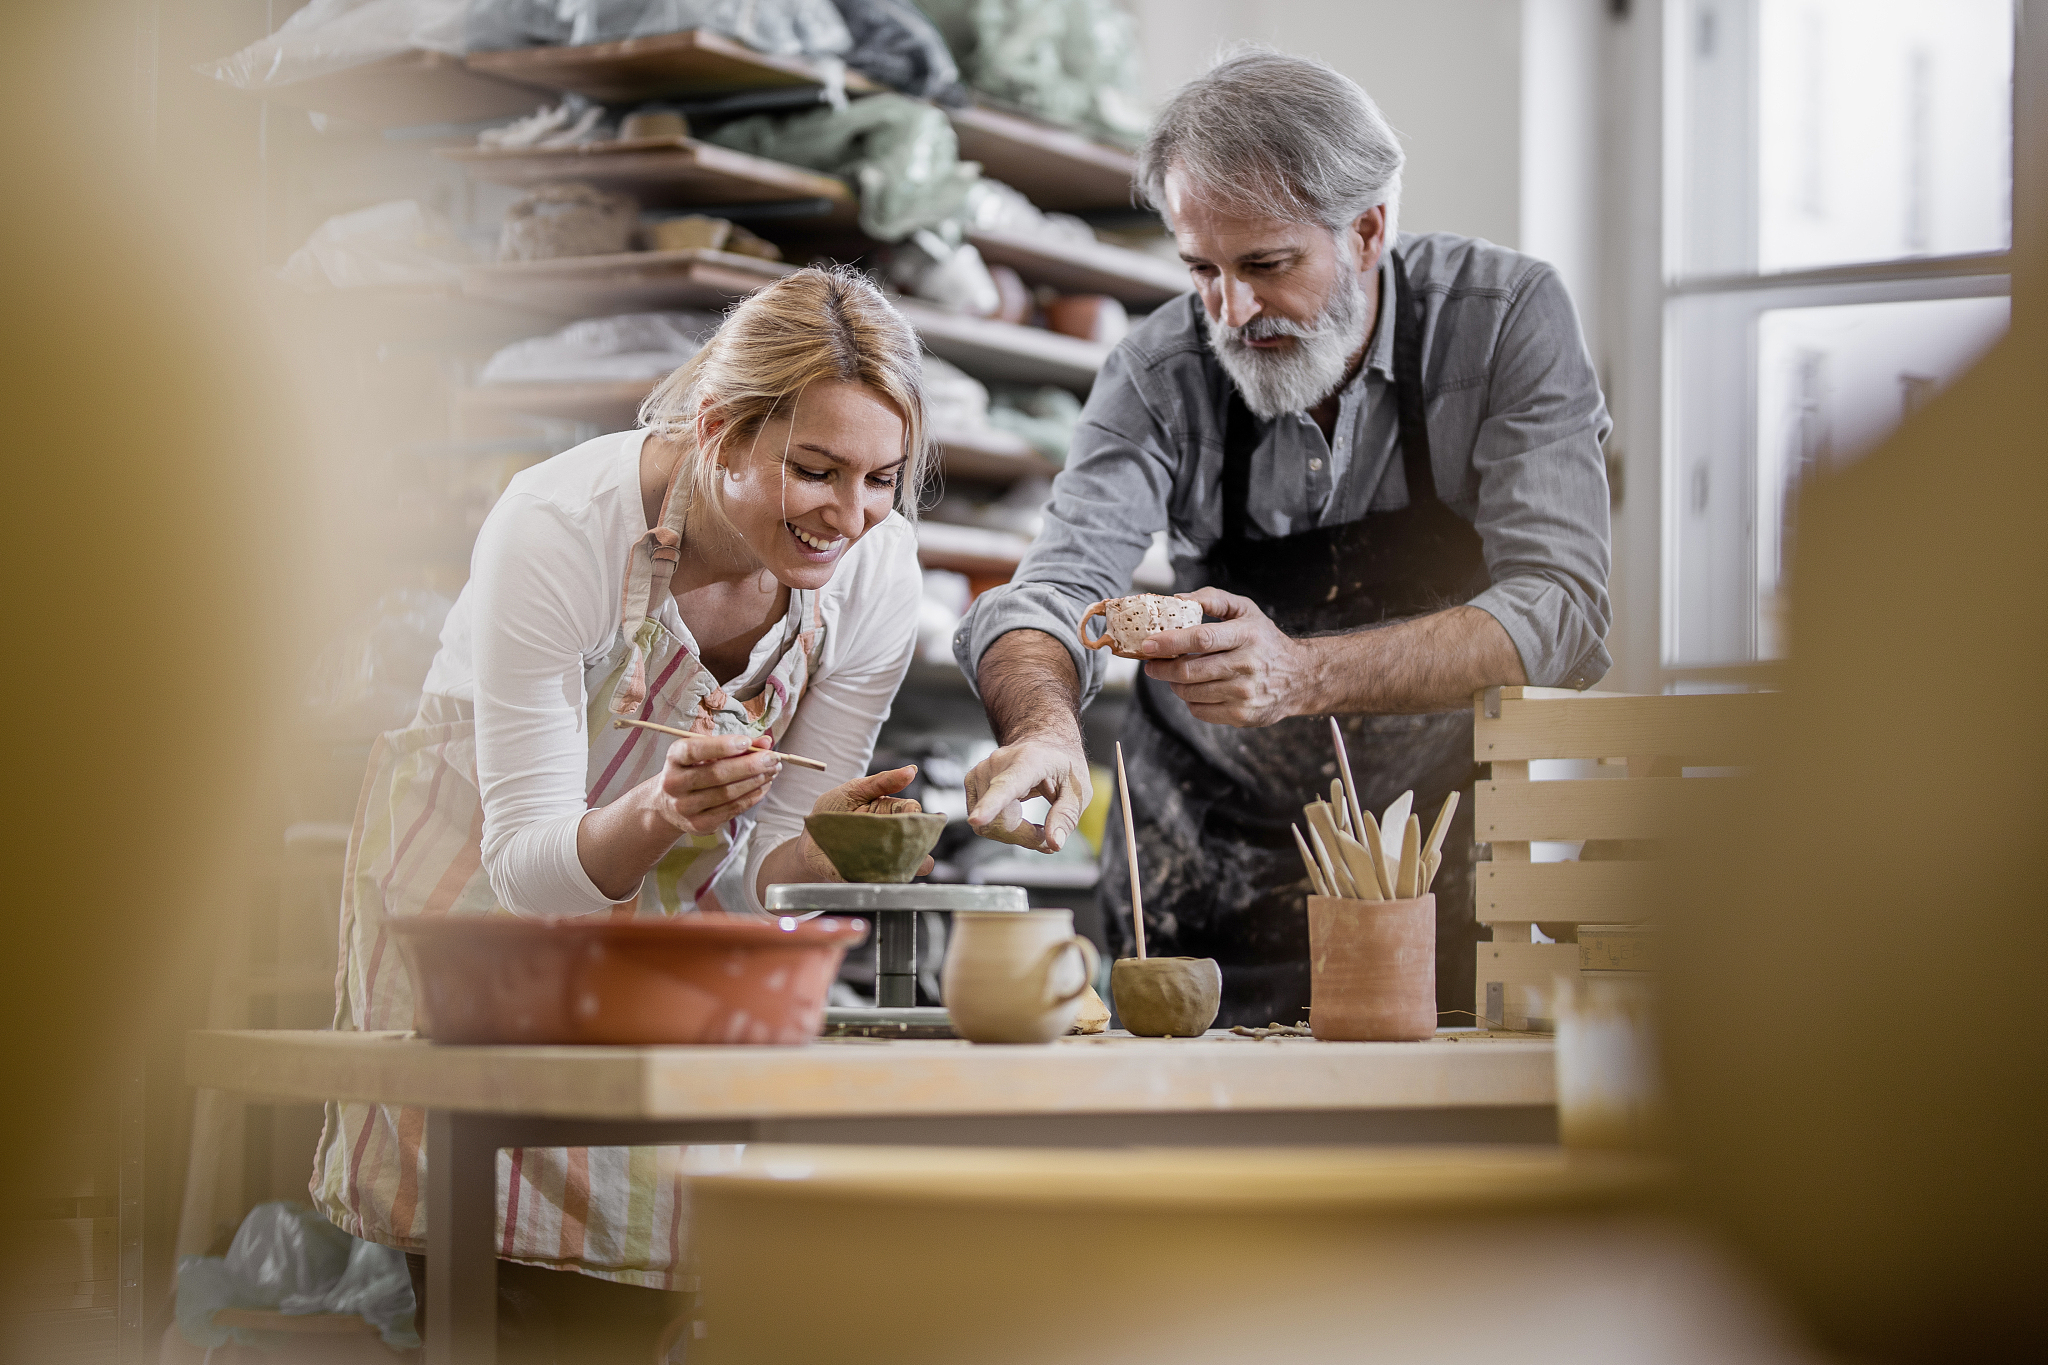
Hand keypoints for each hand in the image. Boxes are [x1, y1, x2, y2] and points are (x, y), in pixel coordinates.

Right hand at [652, 732, 783, 833]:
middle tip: (773, 758)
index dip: (722, 746)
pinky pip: (731, 809)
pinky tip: (764, 786)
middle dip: (749, 765)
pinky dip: (751, 797)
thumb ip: (736, 745)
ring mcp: (685, 807)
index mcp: (674, 758)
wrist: (669, 804)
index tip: (747, 742)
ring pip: (726, 794)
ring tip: (772, 771)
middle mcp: (674, 783)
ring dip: (755, 781)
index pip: (694, 750)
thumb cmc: (694, 769)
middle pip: (716, 774)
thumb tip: (767, 742)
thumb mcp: (707, 752)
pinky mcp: (698, 824)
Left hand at [797, 765, 931, 879]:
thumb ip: (882, 781)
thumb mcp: (853, 790)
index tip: (910, 815)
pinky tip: (879, 874)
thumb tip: (911, 771)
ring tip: (899, 860)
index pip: (913, 812)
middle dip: (916, 841)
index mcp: (890, 813)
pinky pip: (885, 881)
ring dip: (909, 864)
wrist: (807, 842)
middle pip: (917, 840)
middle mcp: (892, 838)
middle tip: (905, 840)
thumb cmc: (830, 814)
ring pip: (909, 865)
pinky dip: (886, 879)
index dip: (914, 814)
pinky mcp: (870, 877)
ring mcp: (884, 859)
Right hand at [965, 733, 1091, 853]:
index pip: (1006, 786)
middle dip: (1024, 837)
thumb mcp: (1079, 789)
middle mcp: (998, 763)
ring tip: (1035, 827)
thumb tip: (1054, 843)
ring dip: (1014, 834)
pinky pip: (983, 823)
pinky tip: (1018, 820)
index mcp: (1028, 761)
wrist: (1043, 743)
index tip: (977, 819)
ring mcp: (980, 772)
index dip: (991, 806)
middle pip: (999, 820)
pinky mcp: (972, 782)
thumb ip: (1067, 816)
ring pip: (988, 826)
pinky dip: (1002, 829)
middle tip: (1047, 838)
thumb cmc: (1062, 765)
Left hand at [1138, 587, 1315, 727]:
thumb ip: (1212, 599)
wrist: (1299, 677)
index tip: (1148, 644)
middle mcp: (1247, 665)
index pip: (1202, 639)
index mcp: (1246, 635)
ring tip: (1175, 675)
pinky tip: (1196, 689)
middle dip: (1162, 668)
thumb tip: (1177, 599)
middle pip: (1190, 671)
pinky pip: (1200, 710)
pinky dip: (1190, 700)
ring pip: (1191, 693)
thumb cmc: (1264, 640)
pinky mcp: (1242, 715)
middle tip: (1151, 664)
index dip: (1170, 642)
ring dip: (1174, 684)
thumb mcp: (1246, 610)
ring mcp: (1245, 693)